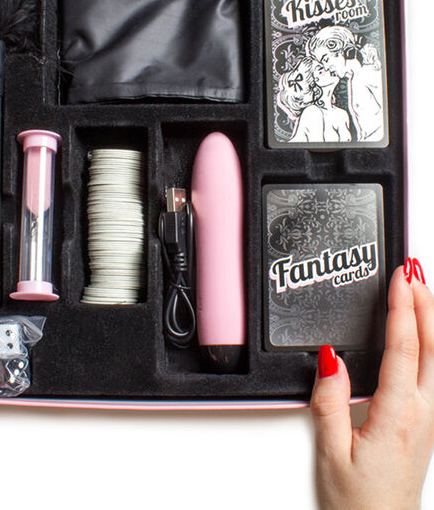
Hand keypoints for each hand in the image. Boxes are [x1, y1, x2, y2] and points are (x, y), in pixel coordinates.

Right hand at [311, 258, 433, 509]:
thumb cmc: (360, 502)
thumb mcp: (332, 453)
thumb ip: (329, 403)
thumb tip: (330, 360)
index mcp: (398, 414)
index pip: (403, 348)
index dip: (403, 308)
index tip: (401, 277)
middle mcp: (423, 412)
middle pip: (432, 345)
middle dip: (424, 301)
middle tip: (415, 268)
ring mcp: (431, 417)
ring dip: (432, 319)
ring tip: (423, 289)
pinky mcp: (428, 423)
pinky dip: (432, 342)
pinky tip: (427, 334)